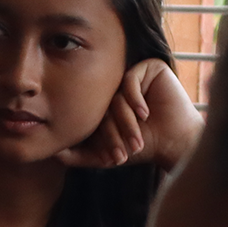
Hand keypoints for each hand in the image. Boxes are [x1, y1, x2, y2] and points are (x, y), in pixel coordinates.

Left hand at [58, 59, 203, 170]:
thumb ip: (77, 156)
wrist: (176, 142)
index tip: (113, 159)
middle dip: (113, 133)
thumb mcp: (104, 155)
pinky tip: (146, 114)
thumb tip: (51, 153)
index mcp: (103, 101)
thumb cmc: (145, 148)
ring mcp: (132, 75)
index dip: (101, 137)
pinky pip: (130, 80)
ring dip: (126, 121)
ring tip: (137, 140)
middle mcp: (115, 86)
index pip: (91, 114)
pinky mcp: (149, 67)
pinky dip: (135, 100)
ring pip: (115, 95)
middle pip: (101, 104)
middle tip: (124, 152)